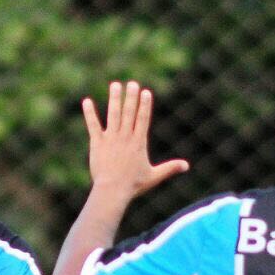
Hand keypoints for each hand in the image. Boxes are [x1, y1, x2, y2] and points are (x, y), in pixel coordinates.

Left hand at [83, 81, 188, 198]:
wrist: (112, 191)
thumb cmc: (134, 185)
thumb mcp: (154, 176)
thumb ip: (170, 168)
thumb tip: (186, 166)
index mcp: (138, 143)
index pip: (142, 119)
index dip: (144, 105)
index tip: (145, 92)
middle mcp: (125, 137)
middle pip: (129, 113)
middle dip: (131, 97)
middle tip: (132, 83)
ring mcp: (111, 139)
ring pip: (113, 115)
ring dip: (114, 99)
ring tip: (115, 85)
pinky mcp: (97, 143)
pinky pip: (93, 125)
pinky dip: (90, 113)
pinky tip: (87, 101)